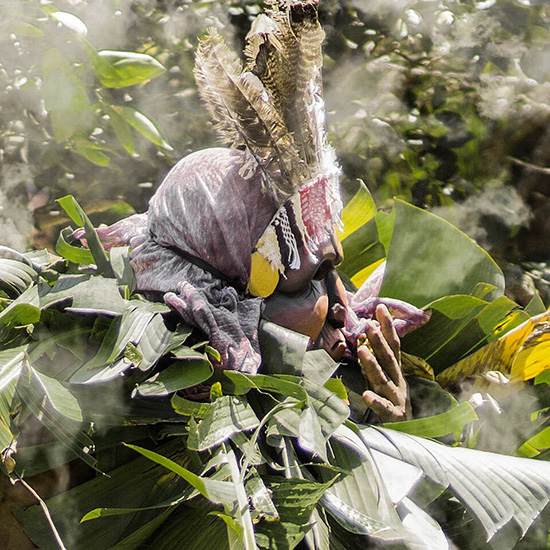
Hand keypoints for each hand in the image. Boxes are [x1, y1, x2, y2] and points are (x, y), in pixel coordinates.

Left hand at [357, 304, 411, 421]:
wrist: (410, 430)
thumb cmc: (392, 399)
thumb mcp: (386, 377)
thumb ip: (376, 360)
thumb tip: (363, 338)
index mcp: (396, 370)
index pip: (393, 344)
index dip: (387, 326)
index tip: (381, 307)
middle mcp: (398, 380)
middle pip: (388, 358)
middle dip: (379, 340)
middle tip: (369, 325)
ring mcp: (396, 397)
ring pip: (383, 379)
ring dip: (372, 364)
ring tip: (362, 351)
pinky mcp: (393, 415)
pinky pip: (383, 408)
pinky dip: (375, 401)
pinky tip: (366, 395)